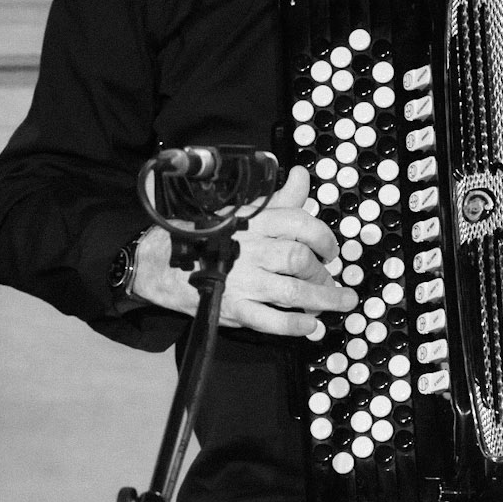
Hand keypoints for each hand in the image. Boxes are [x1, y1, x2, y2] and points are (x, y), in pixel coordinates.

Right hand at [129, 165, 357, 335]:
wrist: (163, 262)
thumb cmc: (208, 237)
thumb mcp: (242, 213)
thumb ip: (277, 200)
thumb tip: (302, 176)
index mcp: (254, 222)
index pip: (300, 223)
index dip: (324, 237)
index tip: (332, 250)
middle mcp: (250, 249)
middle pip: (299, 260)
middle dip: (323, 273)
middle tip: (331, 280)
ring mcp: (242, 280)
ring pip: (292, 291)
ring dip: (323, 299)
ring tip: (339, 303)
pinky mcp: (233, 308)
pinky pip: (270, 320)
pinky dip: (295, 325)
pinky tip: (310, 325)